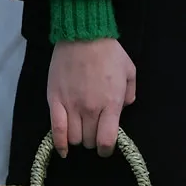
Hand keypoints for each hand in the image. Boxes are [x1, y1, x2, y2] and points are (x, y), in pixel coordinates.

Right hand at [47, 38, 135, 157]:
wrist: (82, 34)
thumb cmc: (108, 52)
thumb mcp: (130, 71)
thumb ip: (130, 94)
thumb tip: (123, 108)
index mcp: (111, 104)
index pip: (107, 141)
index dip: (107, 150)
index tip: (106, 148)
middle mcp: (90, 109)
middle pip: (89, 141)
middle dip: (92, 140)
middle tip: (93, 131)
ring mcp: (71, 106)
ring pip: (74, 138)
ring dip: (78, 138)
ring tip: (80, 130)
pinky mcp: (55, 101)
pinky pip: (56, 130)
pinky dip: (60, 144)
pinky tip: (64, 150)